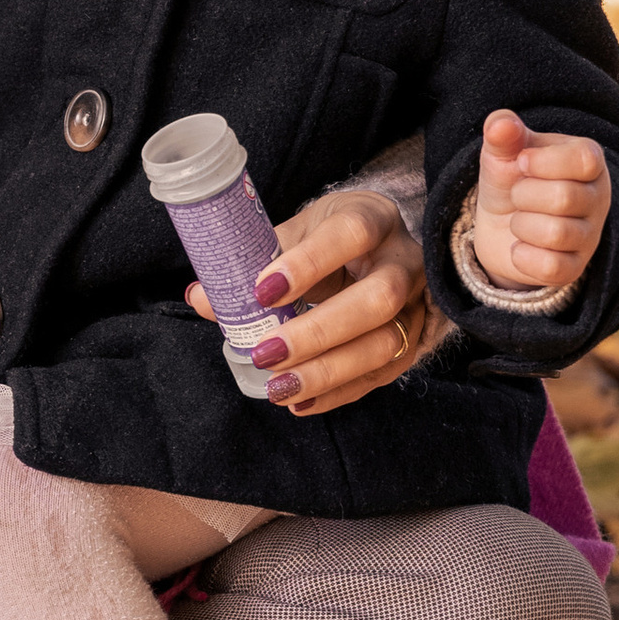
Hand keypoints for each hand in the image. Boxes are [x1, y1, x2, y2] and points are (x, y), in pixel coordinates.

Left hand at [187, 187, 442, 416]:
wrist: (378, 249)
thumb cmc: (328, 239)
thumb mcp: (295, 233)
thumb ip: (252, 261)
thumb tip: (201, 297)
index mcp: (373, 217)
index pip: (350, 234)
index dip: (308, 264)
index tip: (261, 291)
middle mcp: (405, 260)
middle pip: (379, 298)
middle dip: (319, 331)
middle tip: (266, 353)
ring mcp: (417, 304)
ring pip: (387, 343)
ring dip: (328, 372)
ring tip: (279, 388)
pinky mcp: (413, 342)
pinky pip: (382, 374)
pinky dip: (338, 393)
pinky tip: (300, 402)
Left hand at [470, 109, 608, 294]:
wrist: (499, 224)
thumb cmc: (510, 179)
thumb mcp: (503, 152)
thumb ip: (502, 132)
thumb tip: (500, 123)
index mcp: (589, 161)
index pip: (584, 160)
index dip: (543, 162)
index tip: (522, 162)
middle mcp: (599, 198)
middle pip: (564, 198)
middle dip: (523, 195)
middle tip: (517, 194)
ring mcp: (590, 236)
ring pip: (557, 234)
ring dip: (521, 225)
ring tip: (519, 219)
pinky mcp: (574, 268)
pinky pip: (552, 268)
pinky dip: (522, 256)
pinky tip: (519, 246)